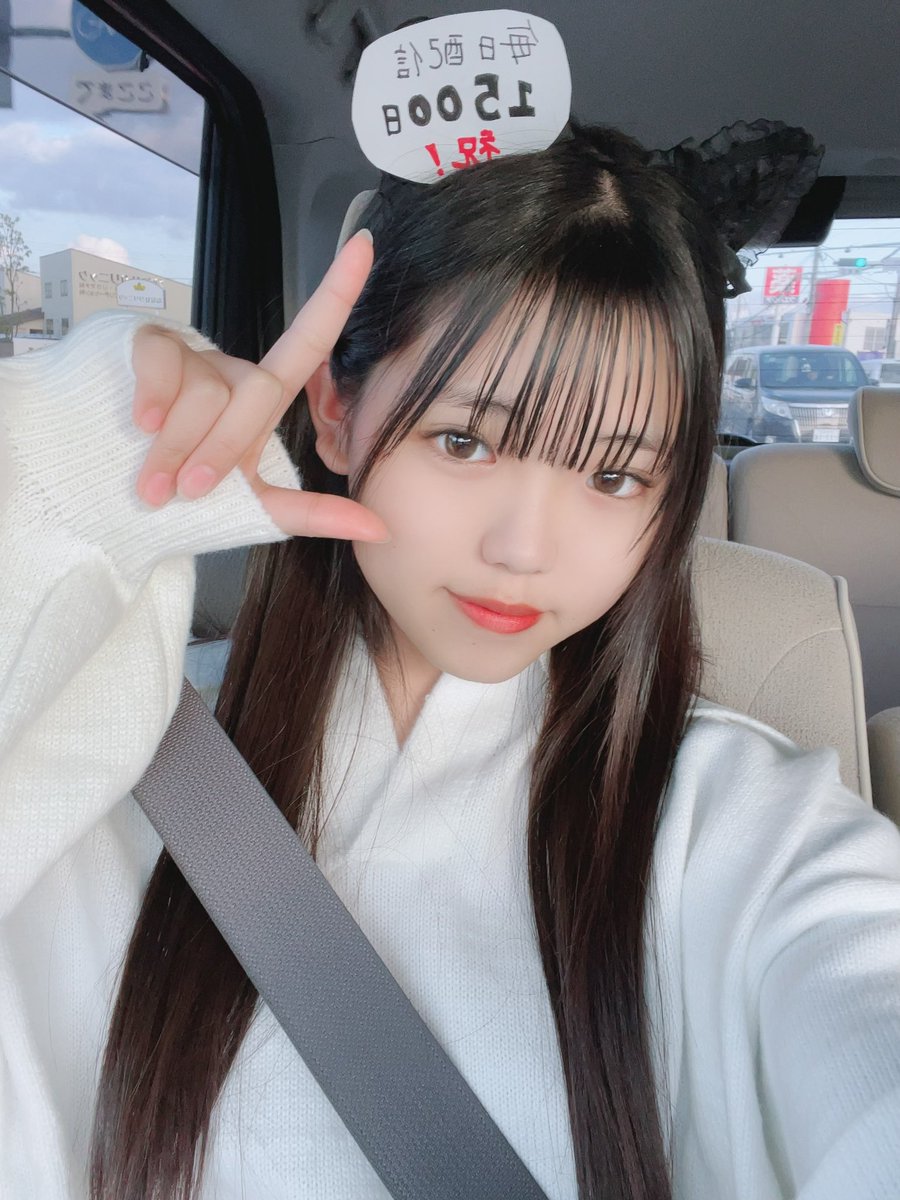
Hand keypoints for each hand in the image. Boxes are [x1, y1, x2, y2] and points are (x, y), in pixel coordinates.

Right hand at [131, 231, 387, 542]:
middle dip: (223, 449)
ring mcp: (187, 353)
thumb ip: (314, 513)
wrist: (105, 503)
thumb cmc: (180, 503)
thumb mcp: (252, 511)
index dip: (337, 292)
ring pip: (208, 390)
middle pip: (257, 391)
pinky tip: (139, 426)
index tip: (367, 245)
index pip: (310, 338)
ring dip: (179, 445)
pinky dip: (154, 401)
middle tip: (189, 491)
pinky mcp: (143, 345)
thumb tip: (379, 530)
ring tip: (153, 485)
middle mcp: (229, 368)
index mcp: (259, 398)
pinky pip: (164, 363)